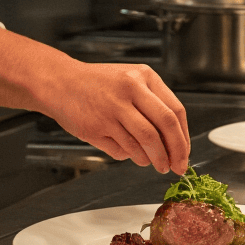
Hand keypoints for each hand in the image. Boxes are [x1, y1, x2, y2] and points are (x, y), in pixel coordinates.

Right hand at [45, 62, 189, 174]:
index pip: (175, 112)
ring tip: (153, 163)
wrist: (60, 82)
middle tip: (176, 167)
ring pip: (144, 143)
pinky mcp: (95, 127)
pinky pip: (122, 150)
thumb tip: (176, 141)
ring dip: (153, 160)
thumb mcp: (131, 80)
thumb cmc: (99, 84)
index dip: (183, 138)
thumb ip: (154, 104)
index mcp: (144, 77)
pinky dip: (129, 156)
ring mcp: (111, 109)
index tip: (184, 154)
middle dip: (174, 153)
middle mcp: (129, 90)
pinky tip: (128, 152)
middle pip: (164, 128)